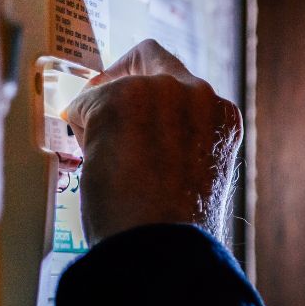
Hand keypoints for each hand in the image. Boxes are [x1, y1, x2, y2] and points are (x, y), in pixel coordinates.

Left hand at [63, 40, 242, 244]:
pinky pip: (85, 103)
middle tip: (101, 115)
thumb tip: (143, 142)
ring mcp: (162, 92)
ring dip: (101, 112)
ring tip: (100, 156)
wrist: (163, 248)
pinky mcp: (122, 99)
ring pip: (115, 82)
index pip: (185, 83)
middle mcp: (199, 95)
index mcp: (223, 119)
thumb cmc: (178, 231)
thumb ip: (181, 146)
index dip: (155, 91)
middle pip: (150, 58)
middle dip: (121, 86)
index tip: (135, 107)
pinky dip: (81, 129)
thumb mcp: (196, 178)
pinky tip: (92, 161)